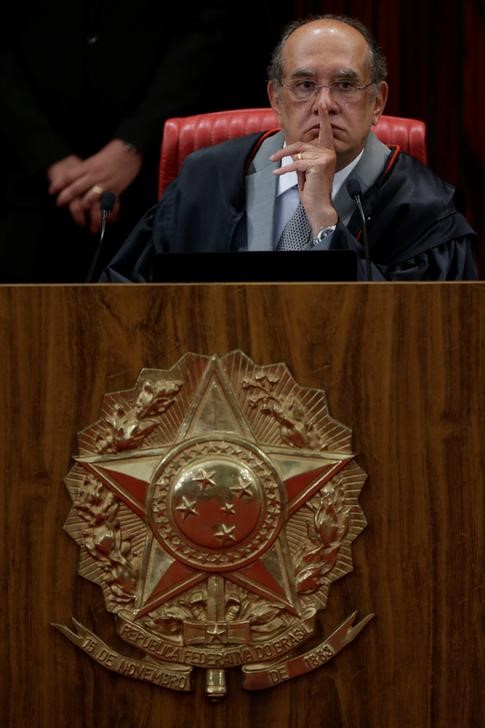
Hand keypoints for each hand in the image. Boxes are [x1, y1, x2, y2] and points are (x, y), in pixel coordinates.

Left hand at [48, 140, 142, 232]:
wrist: (129, 150)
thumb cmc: (113, 151)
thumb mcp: (96, 158)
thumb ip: (87, 168)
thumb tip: (78, 177)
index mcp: (88, 166)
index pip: (69, 176)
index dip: (58, 184)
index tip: (51, 191)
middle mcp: (94, 175)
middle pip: (75, 189)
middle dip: (65, 198)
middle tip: (58, 204)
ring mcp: (105, 184)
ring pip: (89, 199)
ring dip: (82, 207)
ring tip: (78, 212)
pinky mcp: (116, 190)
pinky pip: (107, 204)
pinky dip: (103, 211)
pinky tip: (100, 216)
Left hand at [270, 106, 337, 233]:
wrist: (318, 206)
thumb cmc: (313, 190)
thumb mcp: (306, 170)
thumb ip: (302, 158)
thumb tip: (292, 151)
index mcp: (328, 152)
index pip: (324, 132)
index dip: (323, 118)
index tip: (323, 105)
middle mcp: (328, 153)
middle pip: (302, 145)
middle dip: (284, 151)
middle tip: (272, 157)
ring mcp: (325, 158)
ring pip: (298, 154)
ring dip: (285, 163)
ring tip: (277, 168)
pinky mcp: (318, 165)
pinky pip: (297, 164)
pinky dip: (285, 169)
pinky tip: (277, 172)